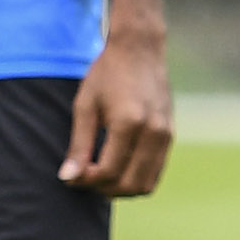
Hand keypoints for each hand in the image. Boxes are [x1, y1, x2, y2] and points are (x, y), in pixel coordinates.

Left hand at [60, 31, 175, 198]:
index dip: (86, 180)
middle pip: (129, 184)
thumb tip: (68, 179)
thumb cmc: (107, 74)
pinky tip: (118, 167)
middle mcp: (153, 131)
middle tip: (85, 177)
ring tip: (101, 175)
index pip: (108, 171)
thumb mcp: (85, 106)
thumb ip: (78, 145)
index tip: (71, 176)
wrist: (139, 50)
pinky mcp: (171, 135)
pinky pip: (155, 172)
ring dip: (121, 189)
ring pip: (146, 185)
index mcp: (129, 122)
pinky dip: (136, 179)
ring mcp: (166, 134)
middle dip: (103, 189)